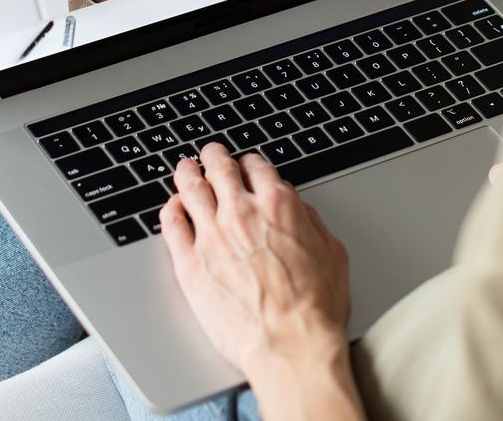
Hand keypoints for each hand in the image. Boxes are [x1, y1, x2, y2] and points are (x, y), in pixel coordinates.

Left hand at [162, 145, 360, 416]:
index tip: (246, 167)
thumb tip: (299, 210)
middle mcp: (242, 213)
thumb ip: (311, 222)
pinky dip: (171, 210)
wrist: (291, 345)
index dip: (249, 163)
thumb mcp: (331, 253)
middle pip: (219, 167)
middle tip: (210, 156)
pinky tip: (173, 208)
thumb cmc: (315, 308)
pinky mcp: (190, 264)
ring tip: (185, 170)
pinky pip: (171, 225)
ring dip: (187, 174)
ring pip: (190, 188)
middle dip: (214, 157)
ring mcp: (211, 236)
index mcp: (279, 205)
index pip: (256, 166)